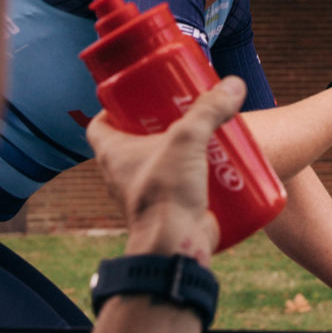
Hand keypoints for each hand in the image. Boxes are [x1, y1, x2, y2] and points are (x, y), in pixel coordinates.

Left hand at [86, 76, 247, 264]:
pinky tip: (211, 166)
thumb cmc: (165, 194)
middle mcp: (122, 175)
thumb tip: (233, 85)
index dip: (113, 109)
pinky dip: (188, 177)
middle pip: (132, 142)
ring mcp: (142, 194)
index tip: (137, 98)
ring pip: (155, 165)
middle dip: (155, 126)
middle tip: (180, 111)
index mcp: (113, 155)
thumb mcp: (187, 140)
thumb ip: (209, 111)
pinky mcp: (165, 210)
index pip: (99, 125)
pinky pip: (174, 188)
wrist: (174, 247)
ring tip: (201, 135)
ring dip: (174, 152)